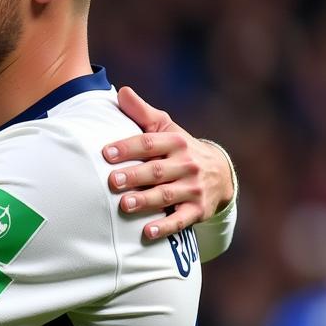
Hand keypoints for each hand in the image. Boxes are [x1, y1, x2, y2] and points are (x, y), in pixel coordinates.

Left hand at [103, 87, 235, 240]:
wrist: (220, 174)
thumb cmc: (180, 150)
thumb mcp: (166, 129)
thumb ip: (143, 114)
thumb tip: (121, 92)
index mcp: (175, 142)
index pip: (149, 143)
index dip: (127, 147)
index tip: (105, 153)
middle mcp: (186, 164)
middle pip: (157, 170)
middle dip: (135, 176)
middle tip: (112, 181)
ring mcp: (193, 189)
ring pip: (166, 195)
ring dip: (146, 201)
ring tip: (124, 205)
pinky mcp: (197, 210)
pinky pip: (180, 220)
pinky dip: (164, 227)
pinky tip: (147, 233)